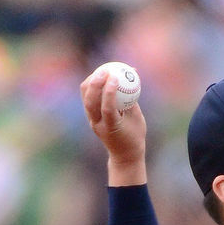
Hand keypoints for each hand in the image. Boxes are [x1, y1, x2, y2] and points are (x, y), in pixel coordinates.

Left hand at [80, 69, 146, 184]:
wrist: (124, 155)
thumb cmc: (135, 136)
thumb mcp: (137, 118)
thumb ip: (131, 99)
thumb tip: (131, 76)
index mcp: (111, 127)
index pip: (106, 107)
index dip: (109, 91)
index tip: (116, 77)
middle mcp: (98, 124)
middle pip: (90, 100)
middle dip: (96, 83)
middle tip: (106, 69)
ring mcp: (92, 121)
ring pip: (86, 97)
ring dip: (92, 82)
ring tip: (103, 71)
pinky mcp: (90, 117)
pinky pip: (88, 97)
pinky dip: (93, 86)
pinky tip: (101, 77)